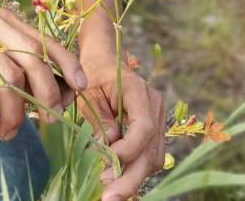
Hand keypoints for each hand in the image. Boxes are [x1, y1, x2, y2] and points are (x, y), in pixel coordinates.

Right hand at [0, 7, 87, 143]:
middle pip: (31, 57)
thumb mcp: (4, 83)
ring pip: (7, 78)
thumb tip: (71, 92)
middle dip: (46, 92)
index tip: (81, 86)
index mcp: (4, 25)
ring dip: (13, 114)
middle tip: (48, 121)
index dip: (66, 62)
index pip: (43, 40)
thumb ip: (33, 82)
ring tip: (6, 134)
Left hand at [77, 58, 164, 200]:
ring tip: (111, 194)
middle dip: (131, 177)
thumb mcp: (87, 92)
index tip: (108, 162)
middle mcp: (154, 104)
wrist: (103, 58)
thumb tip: (109, 147)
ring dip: (134, 179)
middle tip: (110, 197)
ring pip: (153, 157)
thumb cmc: (91, 72)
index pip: (144, 126)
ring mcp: (156, 117)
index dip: (129, 149)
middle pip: (150, 149)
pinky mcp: (152, 129)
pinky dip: (136, 171)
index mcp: (138, 90)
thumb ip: (99, 119)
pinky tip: (119, 182)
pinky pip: (149, 155)